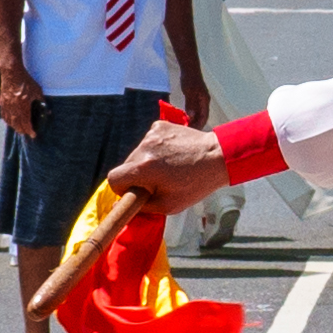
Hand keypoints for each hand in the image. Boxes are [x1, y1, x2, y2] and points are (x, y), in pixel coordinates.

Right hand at [0, 62, 43, 137]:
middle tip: (26, 133)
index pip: (26, 122)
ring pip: (9, 119)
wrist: (11, 71)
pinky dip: (6, 119)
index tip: (33, 134)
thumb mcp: (37, 90)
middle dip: (22, 130)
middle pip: (17, 123)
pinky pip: (3, 113)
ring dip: (14, 126)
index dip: (29, 130)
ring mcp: (7, 103)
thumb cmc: (26, 81)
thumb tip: (47, 110)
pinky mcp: (2, 100)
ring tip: (19, 130)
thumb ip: (41, 101)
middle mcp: (14, 106)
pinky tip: (9, 122)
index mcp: (23, 105)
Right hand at [108, 121, 228, 213]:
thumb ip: (142, 206)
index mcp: (143, 168)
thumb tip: (120, 205)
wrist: (218, 157)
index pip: (114, 179)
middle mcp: (143, 147)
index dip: (122, 189)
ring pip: (138, 154)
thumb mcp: (169, 205)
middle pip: (126, 166)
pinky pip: (149, 142)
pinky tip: (173, 156)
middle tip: (159, 182)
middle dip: (137, 176)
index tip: (137, 192)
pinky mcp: (159, 126)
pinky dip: (157, 150)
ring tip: (170, 168)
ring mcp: (151, 134)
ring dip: (147, 163)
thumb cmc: (196, 184)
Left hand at [181, 70, 210, 129]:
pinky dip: (190, 115)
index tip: (192, 132)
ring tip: (185, 126)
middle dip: (196, 124)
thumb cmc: (189, 79)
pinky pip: (194, 110)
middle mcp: (204, 102)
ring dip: (192, 120)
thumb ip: (190, 104)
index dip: (199, 125)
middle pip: (202, 117)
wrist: (189, 68)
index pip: (204, 117)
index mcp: (205, 101)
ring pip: (198, 114)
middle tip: (187, 131)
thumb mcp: (189, 92)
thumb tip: (191, 116)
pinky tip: (184, 118)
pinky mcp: (195, 98)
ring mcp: (200, 100)